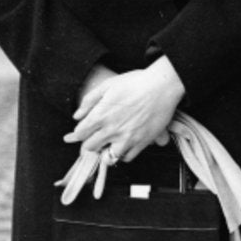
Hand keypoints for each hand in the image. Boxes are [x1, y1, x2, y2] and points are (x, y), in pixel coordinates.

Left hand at [64, 56, 184, 162]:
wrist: (163, 86)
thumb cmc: (137, 82)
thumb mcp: (109, 84)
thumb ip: (90, 100)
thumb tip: (77, 115)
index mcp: (101, 114)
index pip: (80, 133)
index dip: (78, 133)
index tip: (82, 131)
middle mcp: (112, 129)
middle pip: (90, 147)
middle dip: (90, 142)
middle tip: (95, 136)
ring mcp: (127, 138)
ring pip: (107, 157)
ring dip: (105, 151)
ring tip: (109, 143)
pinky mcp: (141, 143)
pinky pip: (126, 158)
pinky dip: (123, 153)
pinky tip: (124, 144)